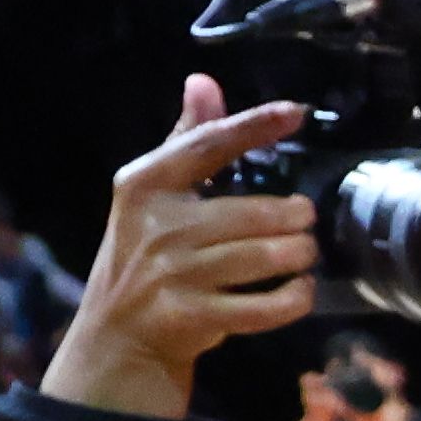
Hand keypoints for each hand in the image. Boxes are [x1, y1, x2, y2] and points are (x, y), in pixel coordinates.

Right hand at [48, 79, 321, 413]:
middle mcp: (154, 226)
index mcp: (144, 184)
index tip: (295, 113)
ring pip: (262, 257)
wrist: (114, 340)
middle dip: (293, 218)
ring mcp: (170, 275)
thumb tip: (202, 80)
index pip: (206, 145)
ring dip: (298, 256)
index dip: (253, 127)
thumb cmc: (145, 257)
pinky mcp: (188, 318)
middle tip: (305, 220)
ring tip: (305, 253)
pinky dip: (294, 299)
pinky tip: (301, 291)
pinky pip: (263, 306)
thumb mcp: (153, 197)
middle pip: (251, 212)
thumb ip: (185, 141)